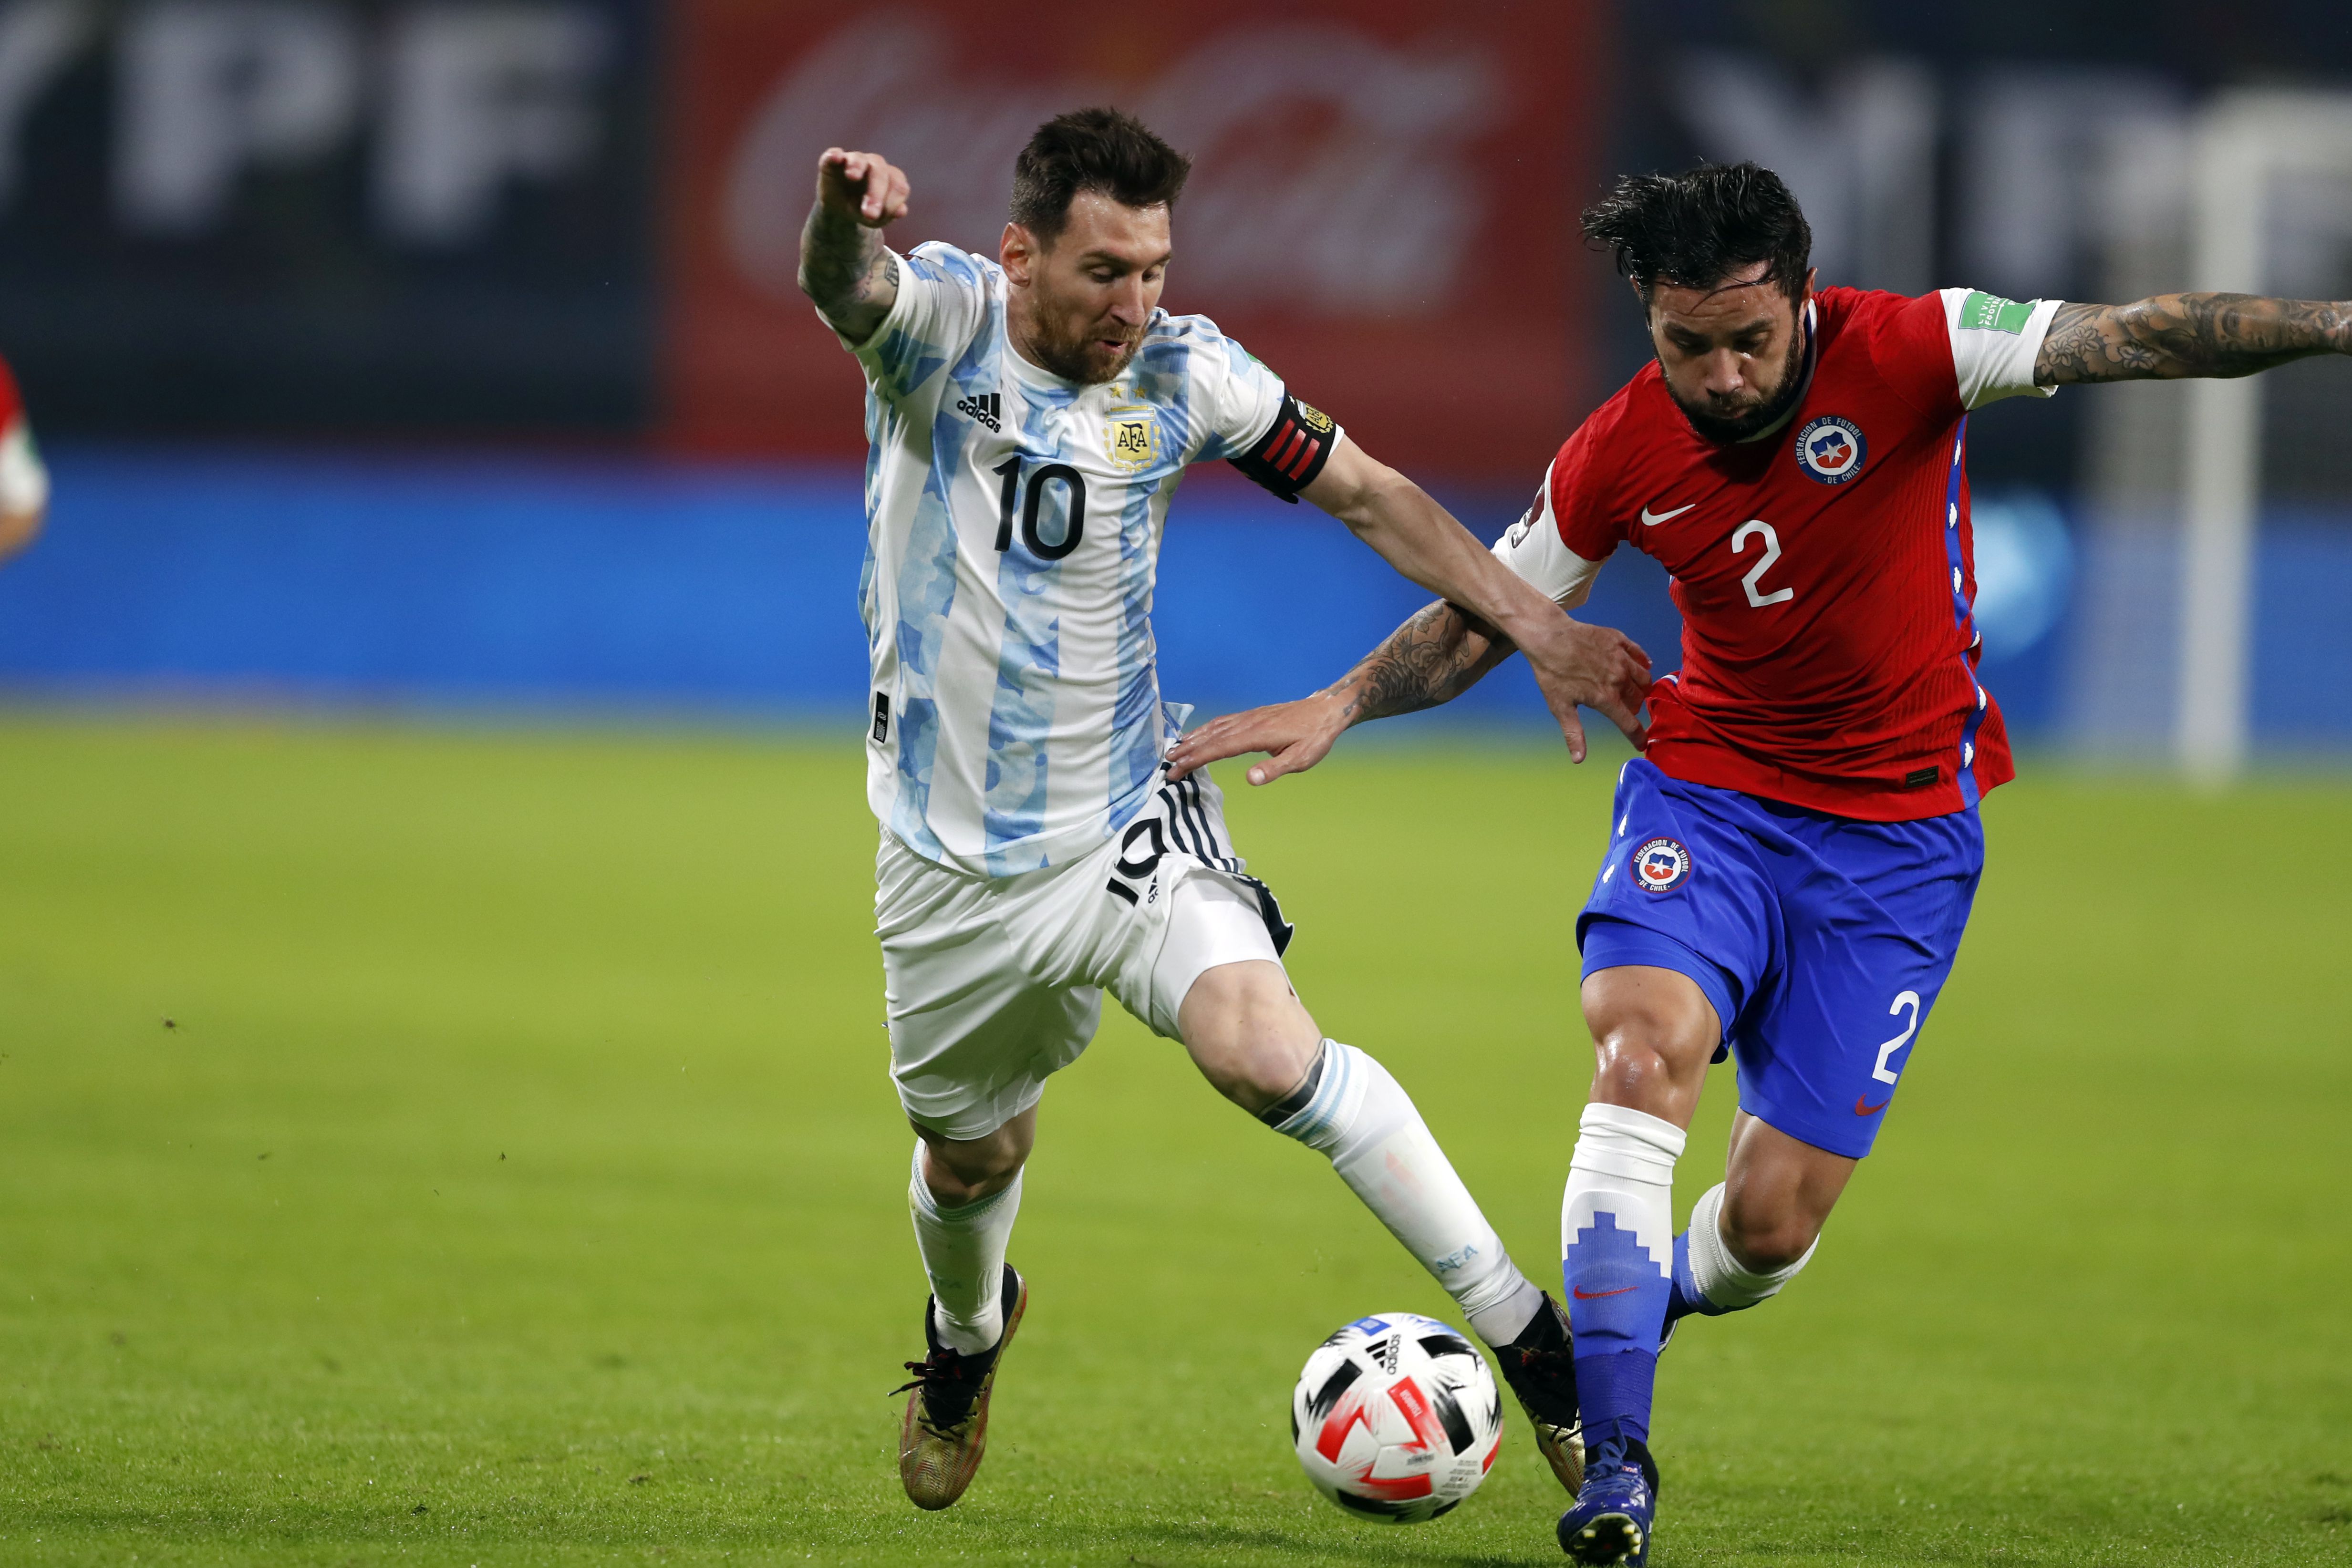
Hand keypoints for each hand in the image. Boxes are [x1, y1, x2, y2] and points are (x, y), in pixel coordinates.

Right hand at [817, 147, 908, 227]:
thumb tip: (902, 210)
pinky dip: (834, 155)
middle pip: (880, 173)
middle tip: (869, 214)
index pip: (898, 187)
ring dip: (857, 166)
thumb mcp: (876, 219)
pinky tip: (836, 157)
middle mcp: (875, 165)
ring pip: (859, 159)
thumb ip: (889, 214)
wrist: (839, 209)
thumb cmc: (863, 210)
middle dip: (875, 194)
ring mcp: (853, 160)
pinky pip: (833, 154)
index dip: (891, 203)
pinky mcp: (831, 162)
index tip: (877, 218)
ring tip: (852, 176)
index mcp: (891, 178)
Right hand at [1164, 692, 1348, 786]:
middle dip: (1187, 751)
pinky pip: (1222, 721)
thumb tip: (1249, 779)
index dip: (1196, 759)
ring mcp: (1249, 717)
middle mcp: (1248, 722)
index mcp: (1257, 734)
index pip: (1219, 748)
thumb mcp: (1301, 759)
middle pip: (1211, 737)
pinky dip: (1205, 729)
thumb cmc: (1315, 737)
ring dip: (1192, 738)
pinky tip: (1198, 734)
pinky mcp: (1252, 715)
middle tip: (1167, 765)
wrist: (1327, 710)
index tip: (1177, 770)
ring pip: (1214, 727)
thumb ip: (1274, 769)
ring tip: (1174, 749)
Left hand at [1511, 615, 1651, 761]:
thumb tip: (1579, 760)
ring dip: (1641, 688)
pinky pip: (1640, 654)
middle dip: (1634, 709)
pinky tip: (1641, 667)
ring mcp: (1621, 658)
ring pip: (1644, 678)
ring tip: (1632, 690)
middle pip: (1638, 700)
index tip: (1641, 743)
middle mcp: (1619, 678)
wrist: (1548, 637)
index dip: (1637, 737)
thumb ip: (1574, 733)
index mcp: (1606, 698)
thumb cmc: (1552, 673)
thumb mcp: (1560, 707)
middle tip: (1625, 709)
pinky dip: (1643, 664)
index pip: (1629, 723)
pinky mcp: (1619, 641)